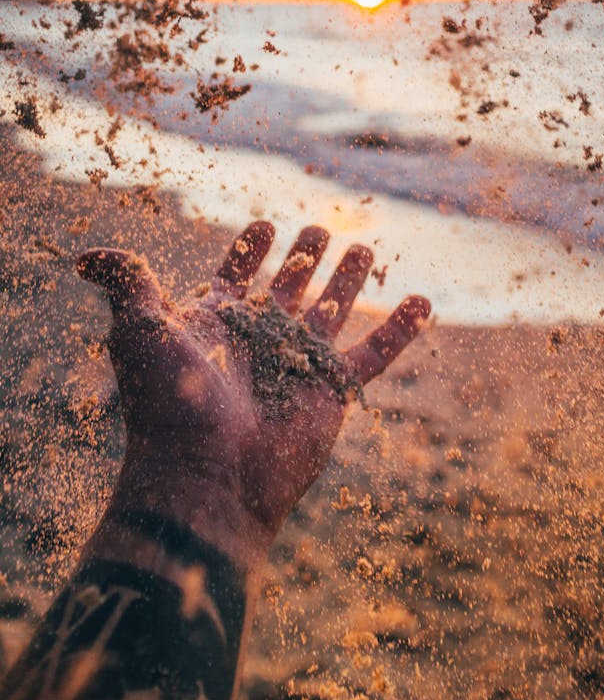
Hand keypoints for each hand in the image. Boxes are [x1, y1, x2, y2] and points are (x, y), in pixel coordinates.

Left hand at [77, 223, 429, 543]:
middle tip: (319, 228)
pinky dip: (400, 330)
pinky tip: (422, 302)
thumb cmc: (167, 401)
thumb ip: (125, 283)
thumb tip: (85, 256)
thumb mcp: (139, 330)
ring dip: (348, 281)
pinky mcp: (332, 393)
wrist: (205, 474)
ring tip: (364, 248)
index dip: (248, 252)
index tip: (263, 226)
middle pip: (287, 290)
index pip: (235, 277)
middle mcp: (258, 343)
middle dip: (303, 259)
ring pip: (331, 313)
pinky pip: (374, 354)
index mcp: (213, 325)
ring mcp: (297, 367)